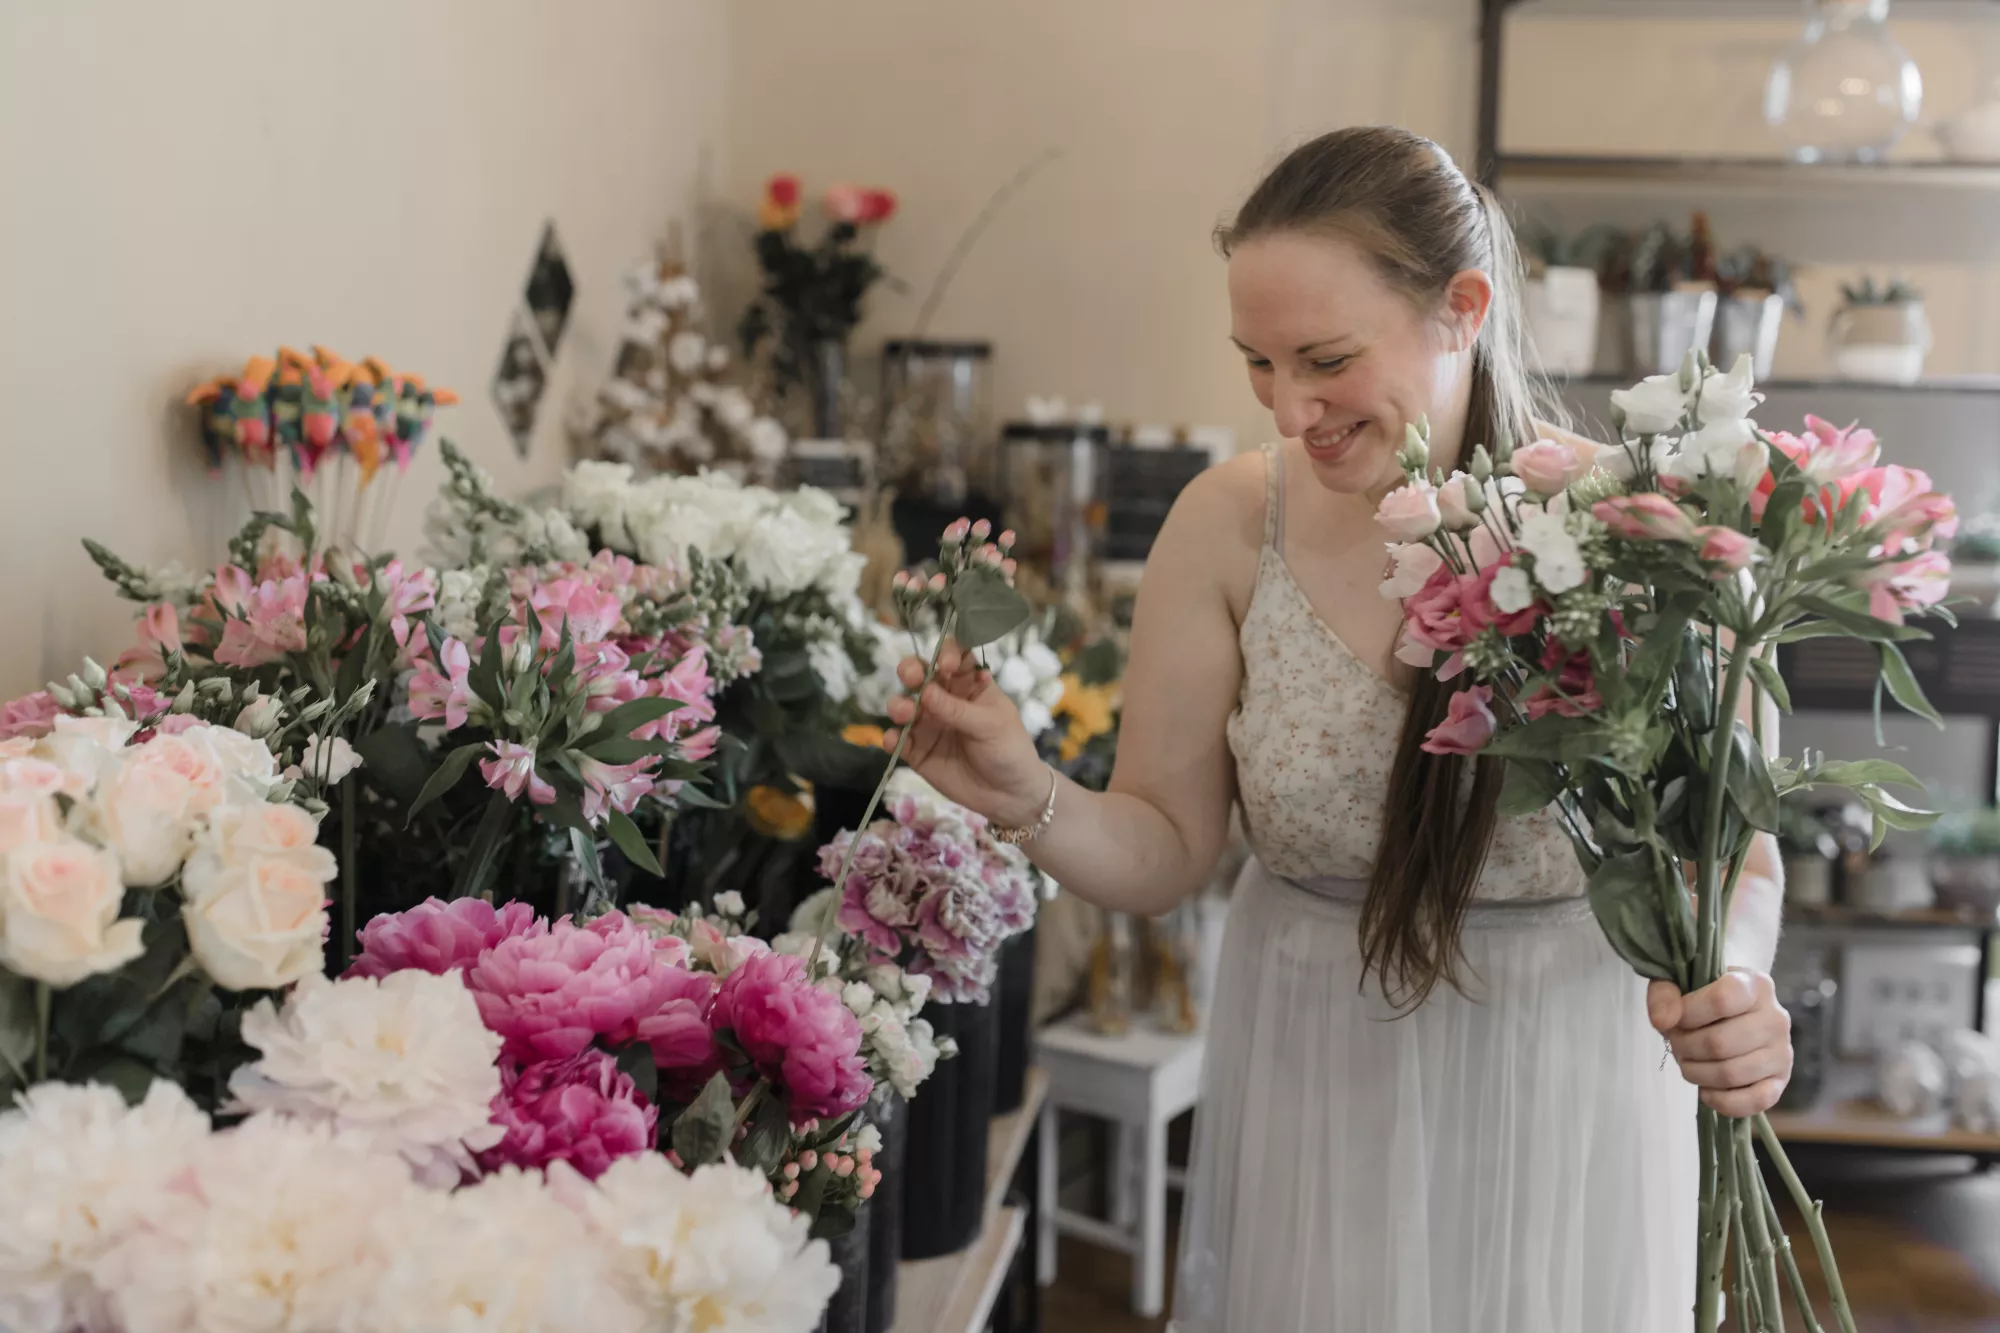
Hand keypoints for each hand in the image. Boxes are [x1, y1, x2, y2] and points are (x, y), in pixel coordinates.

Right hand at [882, 637, 1050, 827]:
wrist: (1009, 795)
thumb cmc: (1009, 750)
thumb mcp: (991, 726)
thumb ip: (957, 709)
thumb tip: (925, 691)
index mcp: (969, 685)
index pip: (953, 658)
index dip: (946, 653)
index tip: (945, 665)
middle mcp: (944, 699)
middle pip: (921, 675)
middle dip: (911, 670)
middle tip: (912, 677)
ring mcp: (929, 724)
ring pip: (904, 705)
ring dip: (899, 704)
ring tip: (905, 712)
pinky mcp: (917, 751)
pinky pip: (899, 740)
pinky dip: (892, 738)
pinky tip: (895, 740)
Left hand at [1649, 971, 1791, 1117]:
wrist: (1733, 1015)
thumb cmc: (1704, 998)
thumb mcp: (1680, 984)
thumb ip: (1664, 994)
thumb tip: (1663, 1021)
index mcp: (1754, 985)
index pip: (1722, 1000)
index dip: (1688, 1013)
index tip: (1674, 1018)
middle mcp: (1776, 1018)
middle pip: (1720, 1043)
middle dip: (1685, 1047)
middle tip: (1677, 1044)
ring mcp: (1782, 1052)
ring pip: (1731, 1074)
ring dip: (1697, 1073)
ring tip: (1688, 1062)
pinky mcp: (1781, 1081)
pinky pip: (1755, 1101)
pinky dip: (1723, 1101)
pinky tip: (1707, 1090)